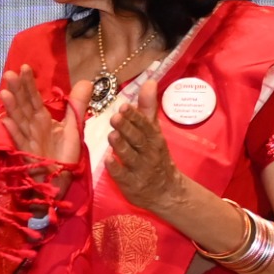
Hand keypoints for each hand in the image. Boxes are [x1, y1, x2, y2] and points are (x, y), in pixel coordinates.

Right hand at [0, 65, 87, 169]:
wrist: (59, 181)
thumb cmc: (64, 156)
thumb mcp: (74, 128)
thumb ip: (77, 105)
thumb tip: (86, 81)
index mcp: (43, 120)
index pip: (34, 99)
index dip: (29, 84)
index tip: (24, 67)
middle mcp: (33, 128)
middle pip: (24, 106)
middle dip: (17, 90)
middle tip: (9, 73)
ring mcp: (28, 140)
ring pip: (19, 120)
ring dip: (11, 107)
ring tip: (4, 92)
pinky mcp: (28, 154)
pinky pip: (20, 141)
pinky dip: (13, 131)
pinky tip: (5, 120)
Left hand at [104, 81, 187, 213]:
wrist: (166, 191)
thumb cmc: (154, 156)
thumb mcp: (153, 132)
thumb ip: (147, 109)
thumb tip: (149, 81)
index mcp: (154, 139)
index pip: (145, 125)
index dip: (135, 116)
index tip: (123, 106)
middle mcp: (149, 153)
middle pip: (138, 139)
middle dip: (127, 128)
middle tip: (115, 117)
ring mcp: (140, 169)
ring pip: (130, 156)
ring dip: (121, 146)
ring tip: (111, 134)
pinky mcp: (131, 185)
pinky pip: (122, 176)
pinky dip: (115, 168)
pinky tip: (107, 160)